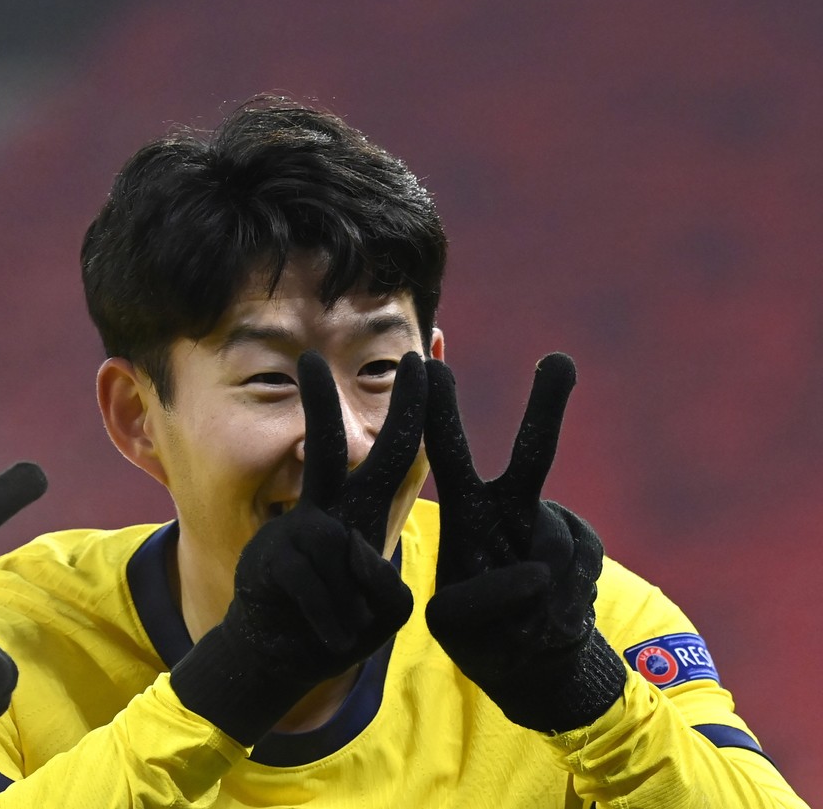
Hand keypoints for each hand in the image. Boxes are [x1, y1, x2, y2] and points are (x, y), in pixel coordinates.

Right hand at [169, 350, 422, 746]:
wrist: (278, 657)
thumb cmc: (336, 627)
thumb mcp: (381, 609)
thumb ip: (379, 583)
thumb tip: (347, 555)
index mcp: (360, 513)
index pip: (396, 456)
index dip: (411, 411)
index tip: (426, 357)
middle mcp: (329, 509)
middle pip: (341, 447)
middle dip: (353, 404)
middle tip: (361, 359)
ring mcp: (298, 529)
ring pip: (341, 545)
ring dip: (352, 602)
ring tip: (345, 625)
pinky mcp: (272, 557)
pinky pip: (324, 588)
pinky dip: (334, 624)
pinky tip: (329, 638)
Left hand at [423, 354, 625, 732]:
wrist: (531, 658)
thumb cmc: (479, 630)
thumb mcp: (455, 621)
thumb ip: (482, 600)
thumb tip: (540, 576)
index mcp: (464, 513)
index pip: (448, 456)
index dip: (440, 414)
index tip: (433, 363)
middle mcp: (508, 506)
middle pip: (533, 454)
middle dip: (546, 409)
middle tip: (560, 361)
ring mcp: (551, 524)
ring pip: (555, 547)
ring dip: (538, 596)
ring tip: (521, 622)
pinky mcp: (586, 546)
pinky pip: (579, 575)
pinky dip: (564, 606)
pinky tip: (551, 617)